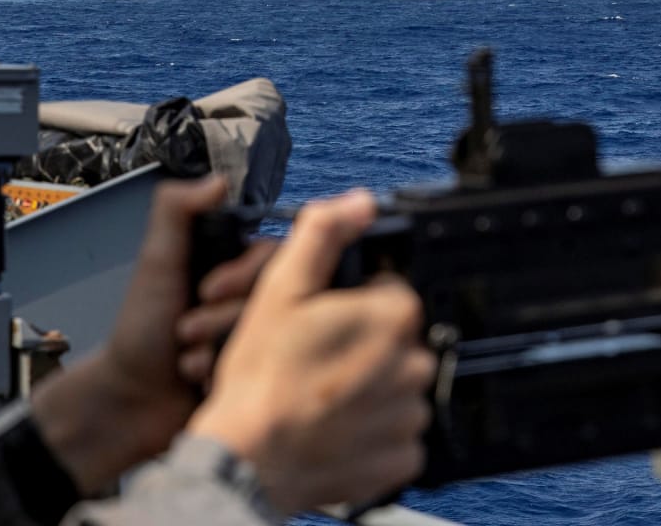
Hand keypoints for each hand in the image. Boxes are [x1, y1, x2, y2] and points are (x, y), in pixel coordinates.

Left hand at [28, 175, 273, 494]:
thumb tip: (220, 180)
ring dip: (222, 348)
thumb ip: (176, 211)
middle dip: (224, 317)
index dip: (244, 273)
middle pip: (276, 296)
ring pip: (273, 334)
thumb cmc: (140, 328)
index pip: (274, 254)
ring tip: (188, 359)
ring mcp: (255, 337)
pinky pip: (269, 369)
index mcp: (232, 264)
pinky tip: (200, 382)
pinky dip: (229, 374)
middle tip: (185, 330)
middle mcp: (250, 297)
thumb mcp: (156, 262)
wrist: (130, 401)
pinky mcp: (257, 373)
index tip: (208, 290)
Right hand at [186, 190, 435, 516]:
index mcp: (392, 318)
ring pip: (396, 388)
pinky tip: (333, 426)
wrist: (247, 459)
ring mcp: (409, 416)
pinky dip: (370, 431)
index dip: (353, 303)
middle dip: (362, 346)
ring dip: (367, 389)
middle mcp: (413, 366)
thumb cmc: (260, 378)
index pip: (391, 293)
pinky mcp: (401, 458)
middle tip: (316, 360)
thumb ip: (323, 235)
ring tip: (321, 395)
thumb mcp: (281, 289)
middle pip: (395, 342)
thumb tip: (359, 202)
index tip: (324, 321)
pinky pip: (396, 435)